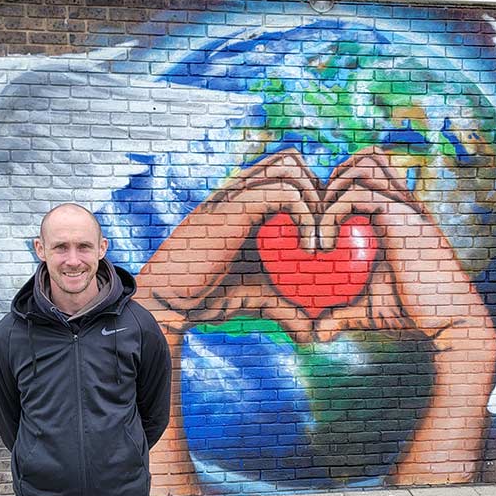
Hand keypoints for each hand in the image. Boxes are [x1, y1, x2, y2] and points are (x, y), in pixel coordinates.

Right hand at [136, 149, 320, 495]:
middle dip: (318, 191)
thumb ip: (287, 308)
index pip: (290, 174)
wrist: (168, 302)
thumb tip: (314, 334)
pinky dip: (307, 215)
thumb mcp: (258, 299)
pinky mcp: (232, 208)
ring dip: (316, 202)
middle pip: (292, 161)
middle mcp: (240, 191)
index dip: (313, 196)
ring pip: (291, 168)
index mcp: (246, 203)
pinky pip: (282, 192)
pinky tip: (312, 248)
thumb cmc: (207, 297)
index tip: (327, 236)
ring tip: (322, 244)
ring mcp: (234, 195)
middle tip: (326, 234)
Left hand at [315, 148, 495, 484]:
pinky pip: (358, 194)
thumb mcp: (369, 311)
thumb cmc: (414, 316)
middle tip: (317, 222)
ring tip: (319, 232)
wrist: (451, 323)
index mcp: (400, 215)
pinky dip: (331, 214)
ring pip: (362, 167)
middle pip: (367, 158)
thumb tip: (318, 333)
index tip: (319, 225)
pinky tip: (325, 246)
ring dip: (330, 193)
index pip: (370, 173)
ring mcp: (407, 207)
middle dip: (332, 180)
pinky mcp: (403, 218)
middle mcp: (405, 203)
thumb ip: (343, 314)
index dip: (338, 187)